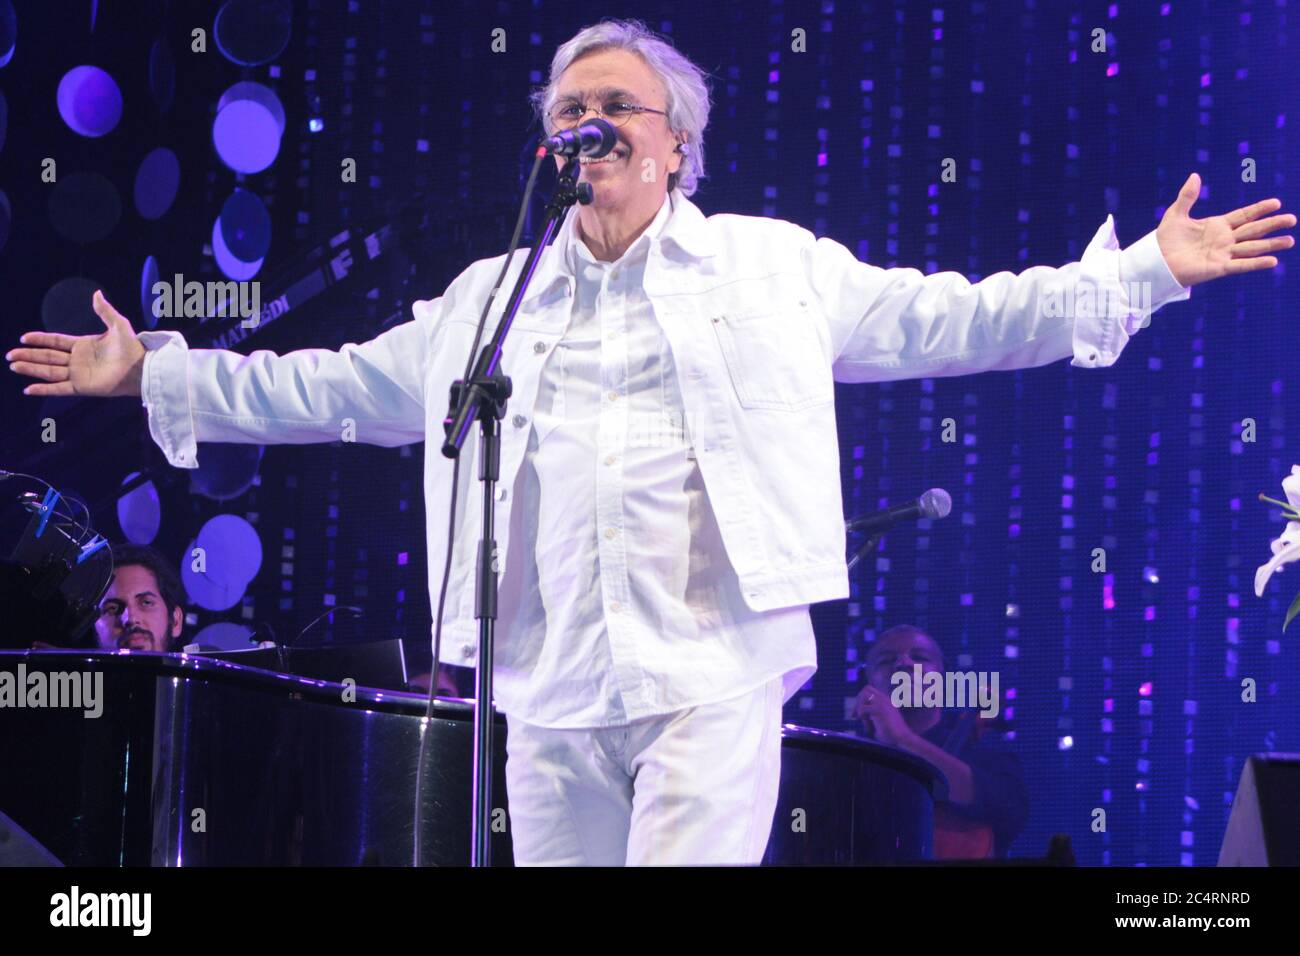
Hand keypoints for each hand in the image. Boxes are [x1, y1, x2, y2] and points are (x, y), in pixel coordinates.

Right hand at [7, 290, 146, 397]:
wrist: (141, 367)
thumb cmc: (132, 347)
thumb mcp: (118, 324)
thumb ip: (104, 310)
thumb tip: (96, 293)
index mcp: (83, 345)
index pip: (55, 341)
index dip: (39, 339)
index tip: (23, 338)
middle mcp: (77, 360)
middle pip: (47, 357)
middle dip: (28, 356)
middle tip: (10, 355)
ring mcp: (78, 374)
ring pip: (48, 371)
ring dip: (31, 369)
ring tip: (14, 365)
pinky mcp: (82, 386)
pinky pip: (59, 388)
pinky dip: (43, 389)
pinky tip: (28, 389)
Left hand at [853, 685, 914, 746]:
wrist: (903, 738)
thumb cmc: (891, 733)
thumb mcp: (879, 720)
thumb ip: (870, 714)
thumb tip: (855, 713)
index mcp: (886, 700)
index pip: (870, 690)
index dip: (860, 700)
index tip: (856, 714)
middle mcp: (884, 698)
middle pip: (866, 689)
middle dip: (858, 701)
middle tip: (856, 716)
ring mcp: (883, 702)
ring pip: (864, 695)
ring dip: (860, 707)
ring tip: (864, 720)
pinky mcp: (879, 709)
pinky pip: (863, 708)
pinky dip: (862, 716)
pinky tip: (868, 725)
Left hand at [1156, 172, 1294, 286]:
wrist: (1156, 262)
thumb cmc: (1164, 240)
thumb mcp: (1176, 214)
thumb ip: (1187, 196)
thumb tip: (1195, 175)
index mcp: (1217, 225)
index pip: (1244, 215)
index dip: (1260, 209)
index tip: (1276, 203)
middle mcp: (1224, 239)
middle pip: (1253, 230)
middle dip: (1272, 224)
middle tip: (1292, 219)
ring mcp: (1223, 254)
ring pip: (1252, 247)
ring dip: (1271, 244)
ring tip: (1290, 240)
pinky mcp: (1218, 268)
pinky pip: (1240, 265)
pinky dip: (1256, 263)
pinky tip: (1272, 261)